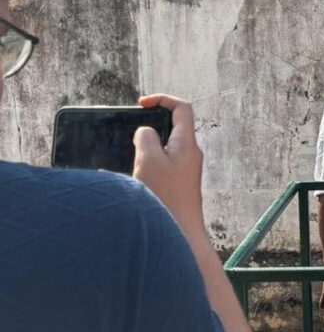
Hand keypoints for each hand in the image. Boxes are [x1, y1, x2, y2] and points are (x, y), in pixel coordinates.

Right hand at [132, 94, 203, 230]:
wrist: (180, 233)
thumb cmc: (165, 196)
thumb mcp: (149, 159)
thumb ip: (146, 138)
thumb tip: (145, 132)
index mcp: (187, 143)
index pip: (182, 108)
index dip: (162, 99)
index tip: (141, 104)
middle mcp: (190, 155)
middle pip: (172, 127)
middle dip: (149, 125)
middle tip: (129, 131)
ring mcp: (184, 170)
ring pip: (163, 148)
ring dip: (143, 148)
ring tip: (125, 154)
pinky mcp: (176, 184)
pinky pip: (159, 166)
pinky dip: (143, 165)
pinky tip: (126, 176)